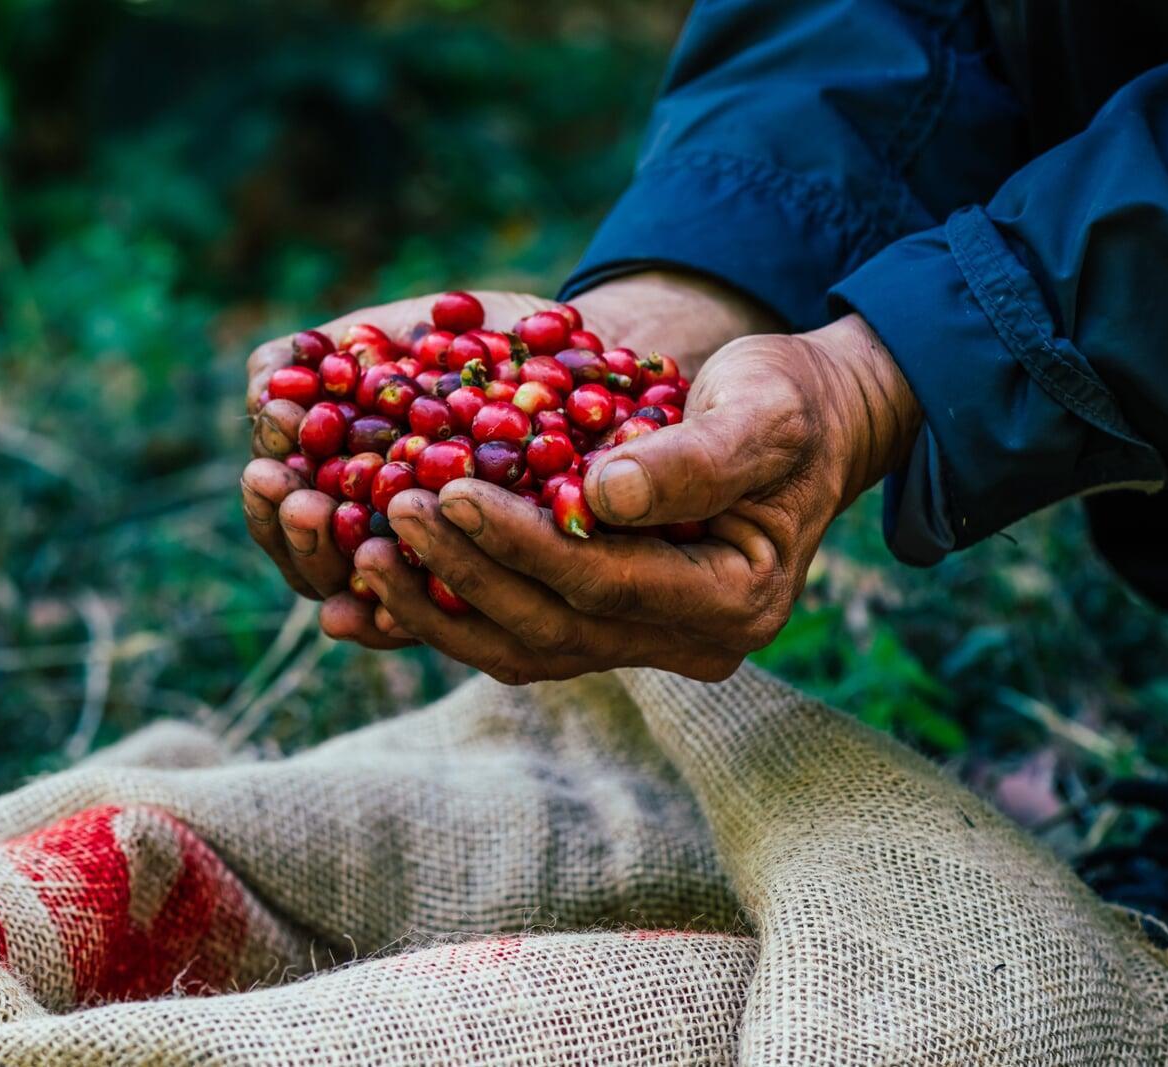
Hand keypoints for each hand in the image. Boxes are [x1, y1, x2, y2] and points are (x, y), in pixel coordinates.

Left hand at [240, 272, 781, 646]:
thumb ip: (697, 457)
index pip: (607, 583)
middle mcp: (687, 641)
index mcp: (735, 600)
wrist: (804, 421)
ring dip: (438, 606)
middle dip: (465, 575)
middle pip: (553, 628)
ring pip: (522, 646)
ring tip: (364, 551)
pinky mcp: (600, 620)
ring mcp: (641, 640)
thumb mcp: (764, 411)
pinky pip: (512, 629)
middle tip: (393, 515)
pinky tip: (375, 579)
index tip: (451, 490)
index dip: (524, 543)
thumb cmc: (789, 401)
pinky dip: (445, 608)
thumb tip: (604, 494)